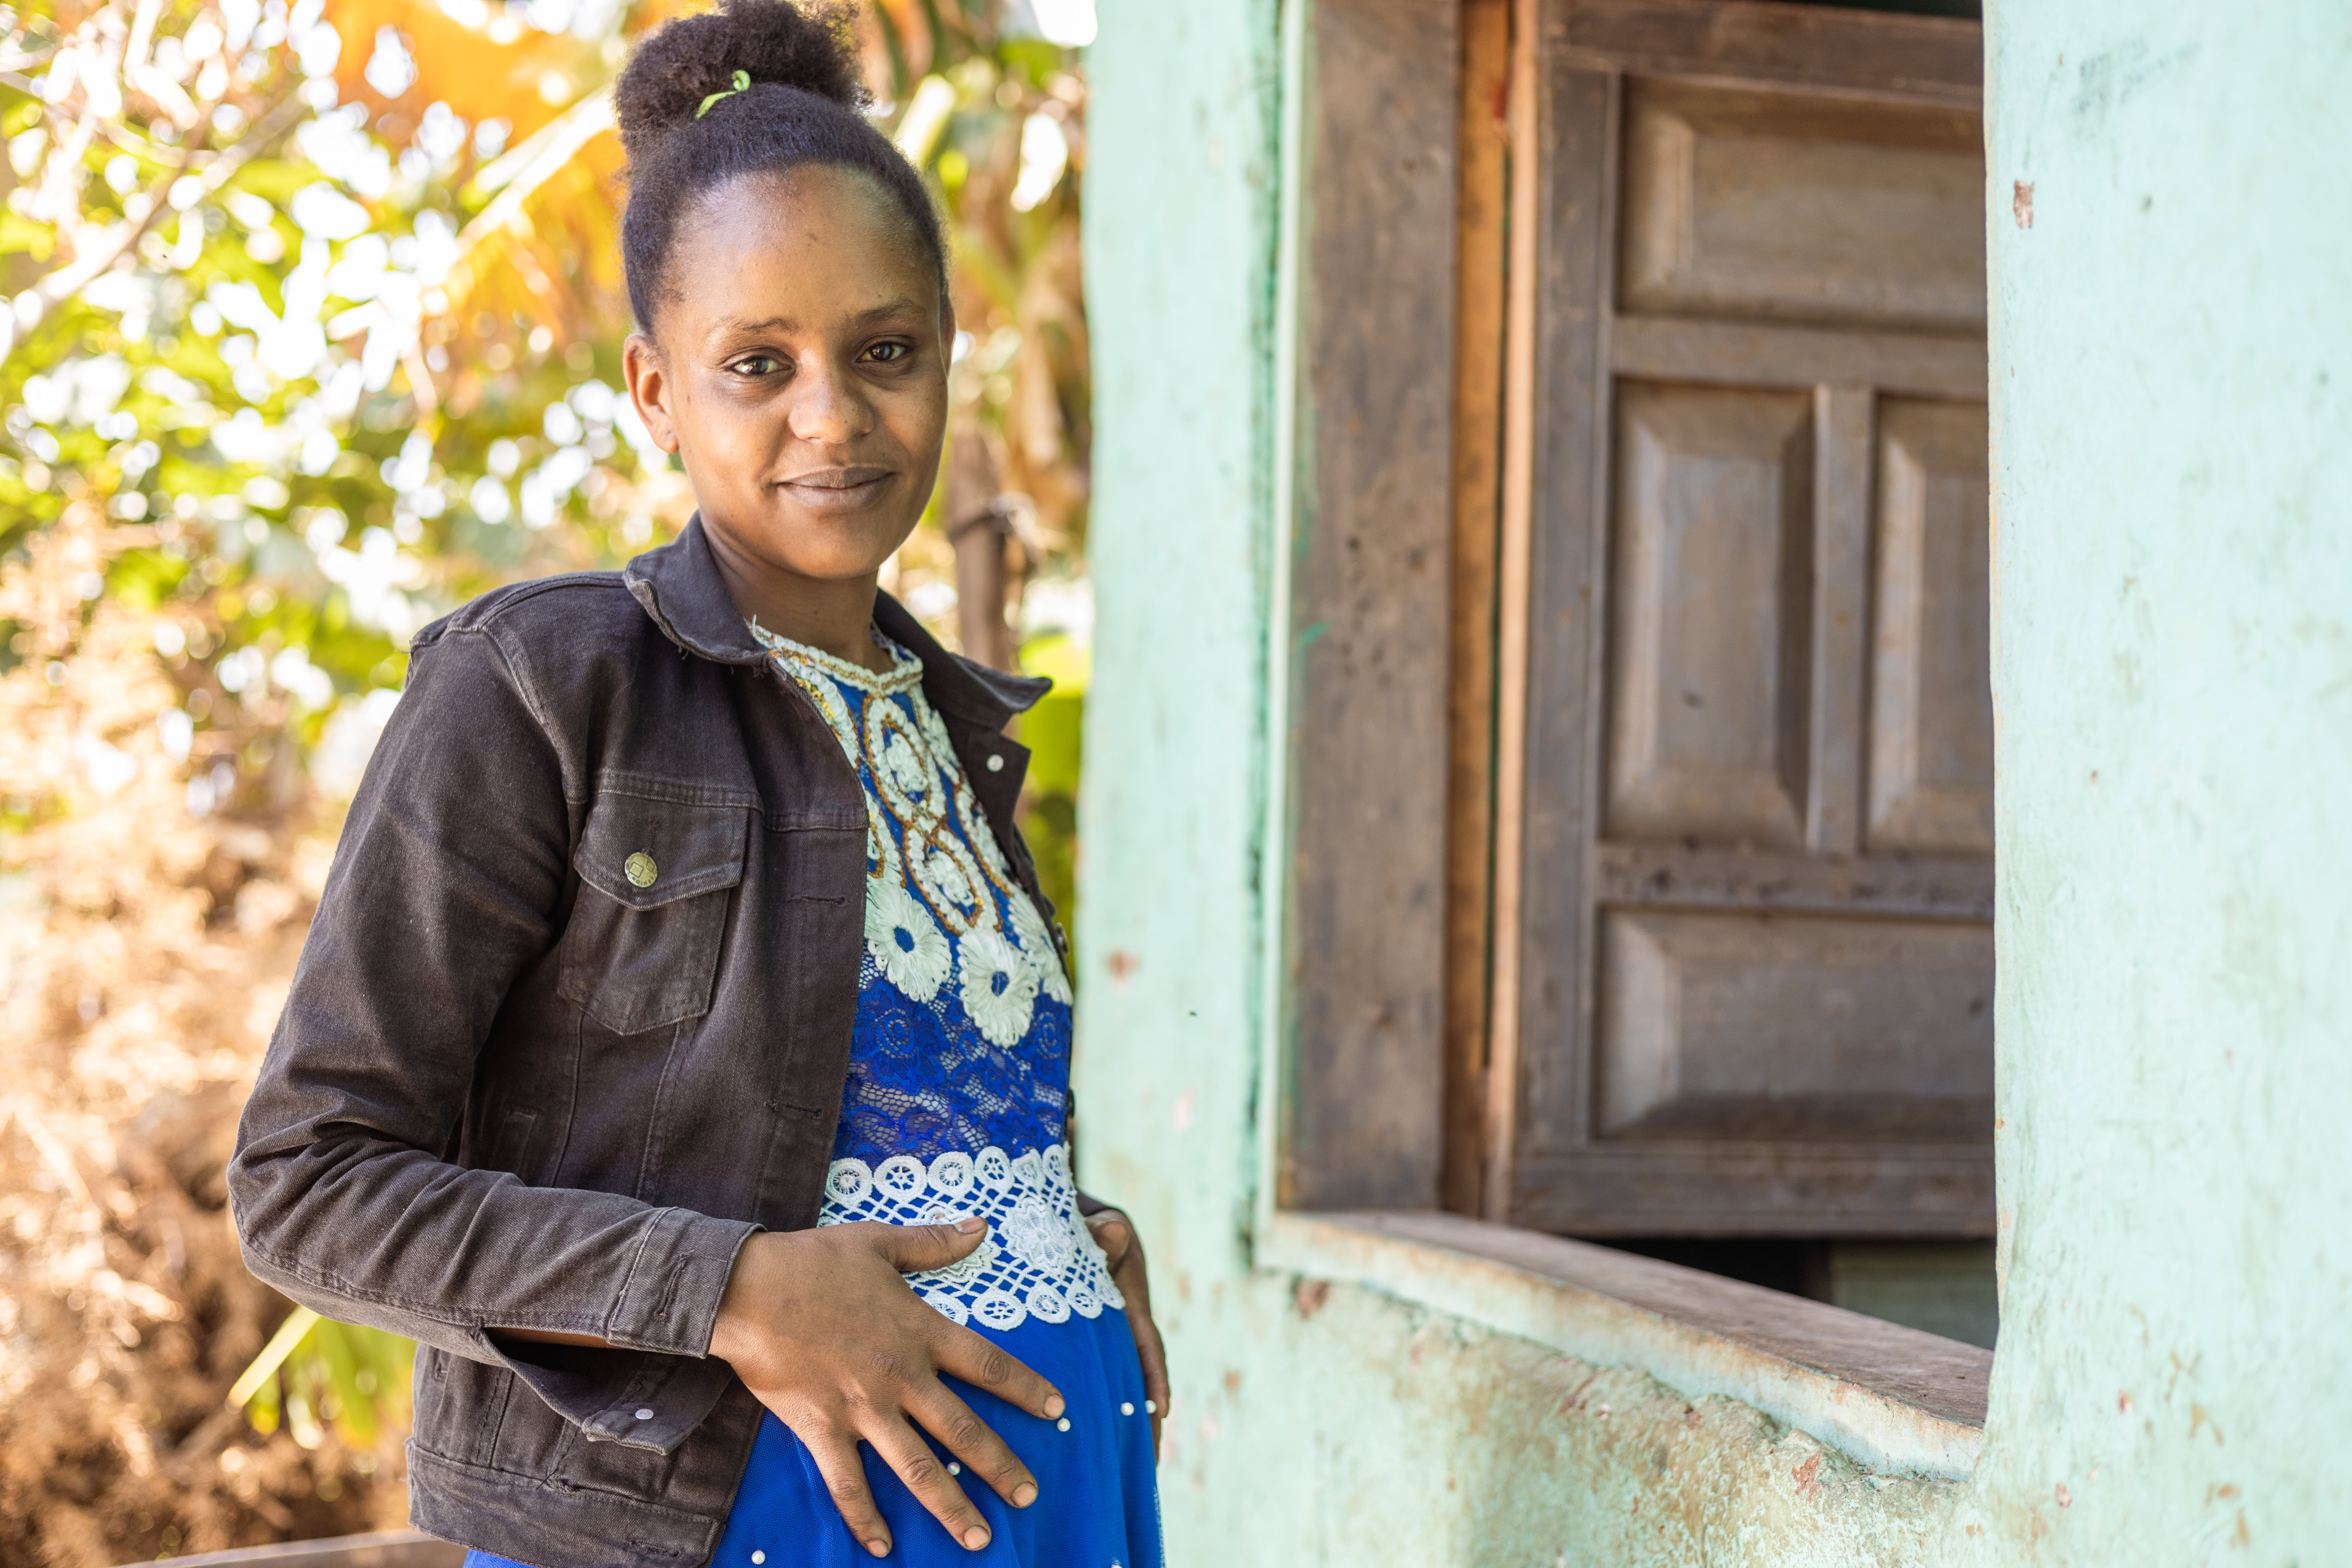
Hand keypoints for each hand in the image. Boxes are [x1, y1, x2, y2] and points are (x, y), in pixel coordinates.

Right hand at [708, 1219, 1064, 1557]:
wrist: (747, 1288)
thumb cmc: (812, 1261)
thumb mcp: (879, 1241)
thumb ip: (934, 1241)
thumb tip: (982, 1226)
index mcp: (919, 1331)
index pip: (987, 1364)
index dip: (1025, 1388)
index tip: (1057, 1410)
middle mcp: (899, 1376)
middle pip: (962, 1429)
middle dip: (1000, 1466)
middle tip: (1030, 1497)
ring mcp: (861, 1407)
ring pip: (915, 1467)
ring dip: (949, 1507)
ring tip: (979, 1541)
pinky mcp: (821, 1428)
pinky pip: (847, 1484)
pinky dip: (864, 1518)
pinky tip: (882, 1548)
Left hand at [1084, 1209, 1168, 1458]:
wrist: (1061, 1217)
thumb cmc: (1078, 1217)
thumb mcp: (1094, 1220)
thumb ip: (1102, 1227)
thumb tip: (1111, 1231)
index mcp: (1130, 1298)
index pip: (1145, 1341)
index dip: (1152, 1376)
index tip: (1158, 1412)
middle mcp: (1124, 1322)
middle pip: (1138, 1376)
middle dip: (1146, 1420)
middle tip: (1148, 1465)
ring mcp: (1105, 1334)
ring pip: (1116, 1384)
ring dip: (1122, 1423)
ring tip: (1123, 1472)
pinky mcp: (1085, 1342)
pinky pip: (1092, 1377)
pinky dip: (1094, 1406)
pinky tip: (1081, 1443)